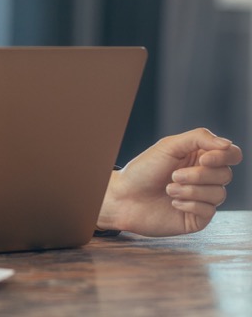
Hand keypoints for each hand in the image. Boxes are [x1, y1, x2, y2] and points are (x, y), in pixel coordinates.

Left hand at [97, 128, 242, 235]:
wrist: (124, 197)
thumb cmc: (143, 170)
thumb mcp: (169, 146)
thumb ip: (199, 138)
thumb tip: (227, 144)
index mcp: (199, 157)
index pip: (231, 154)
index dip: (224, 156)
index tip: (204, 160)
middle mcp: (204, 178)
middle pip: (225, 174)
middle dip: (198, 175)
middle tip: (174, 175)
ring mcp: (202, 198)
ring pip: (219, 193)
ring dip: (191, 190)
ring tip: (168, 189)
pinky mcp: (197, 217)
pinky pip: (209, 210)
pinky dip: (189, 204)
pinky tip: (173, 203)